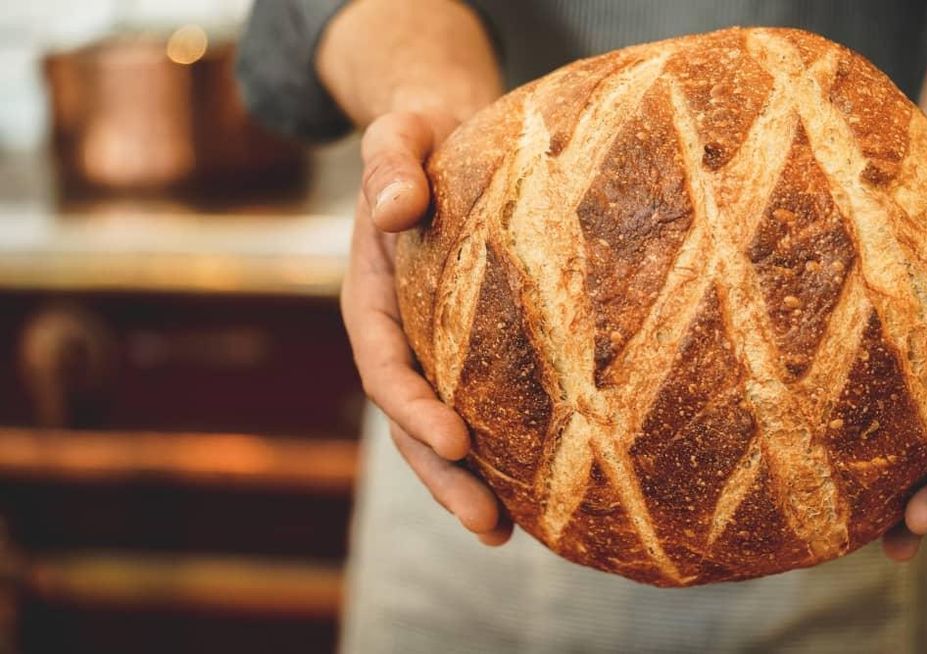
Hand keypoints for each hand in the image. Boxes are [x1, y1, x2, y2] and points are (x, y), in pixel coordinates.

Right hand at [341, 111, 512, 545]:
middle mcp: (398, 335)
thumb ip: (389, 164)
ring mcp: (432, 348)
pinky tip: (536, 484)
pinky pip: (479, 404)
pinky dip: (499, 449)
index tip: (455, 439)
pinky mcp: (468, 348)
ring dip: (466, 483)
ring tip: (504, 532)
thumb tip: (398, 207)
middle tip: (490, 524)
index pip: (384, 364)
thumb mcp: (398, 135)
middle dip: (444, 475)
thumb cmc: (420, 137)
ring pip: (439, 429)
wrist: (442, 135)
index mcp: (372, 299)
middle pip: (410, 420)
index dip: (412, 406)